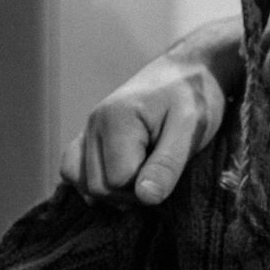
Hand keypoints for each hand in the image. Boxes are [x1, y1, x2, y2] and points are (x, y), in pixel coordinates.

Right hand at [59, 15, 241, 205]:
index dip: (145, 187)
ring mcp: (88, 129)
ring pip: (80, 182)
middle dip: (130, 193)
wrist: (190, 70)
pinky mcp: (89, 135)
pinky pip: (73, 169)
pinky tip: (121, 178)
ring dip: (112, 191)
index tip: (170, 174)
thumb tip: (145, 198)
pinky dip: (94, 180)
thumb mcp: (191, 128)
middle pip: (97, 186)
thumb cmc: (195, 96)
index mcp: (116, 119)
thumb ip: (168, 163)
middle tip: (161, 176)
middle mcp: (93, 123)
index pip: (117, 180)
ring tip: (143, 176)